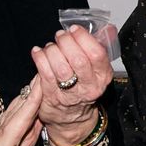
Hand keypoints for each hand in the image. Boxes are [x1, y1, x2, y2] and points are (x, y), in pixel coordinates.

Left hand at [32, 25, 113, 143]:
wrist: (71, 117)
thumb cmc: (83, 87)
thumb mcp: (97, 69)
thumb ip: (100, 48)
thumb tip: (107, 29)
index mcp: (103, 76)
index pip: (97, 54)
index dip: (84, 38)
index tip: (75, 29)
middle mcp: (89, 86)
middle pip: (78, 59)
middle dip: (66, 42)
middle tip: (61, 35)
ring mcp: (70, 93)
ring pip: (60, 67)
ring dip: (53, 50)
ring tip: (51, 46)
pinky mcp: (52, 96)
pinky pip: (44, 73)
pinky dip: (39, 58)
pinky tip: (38, 51)